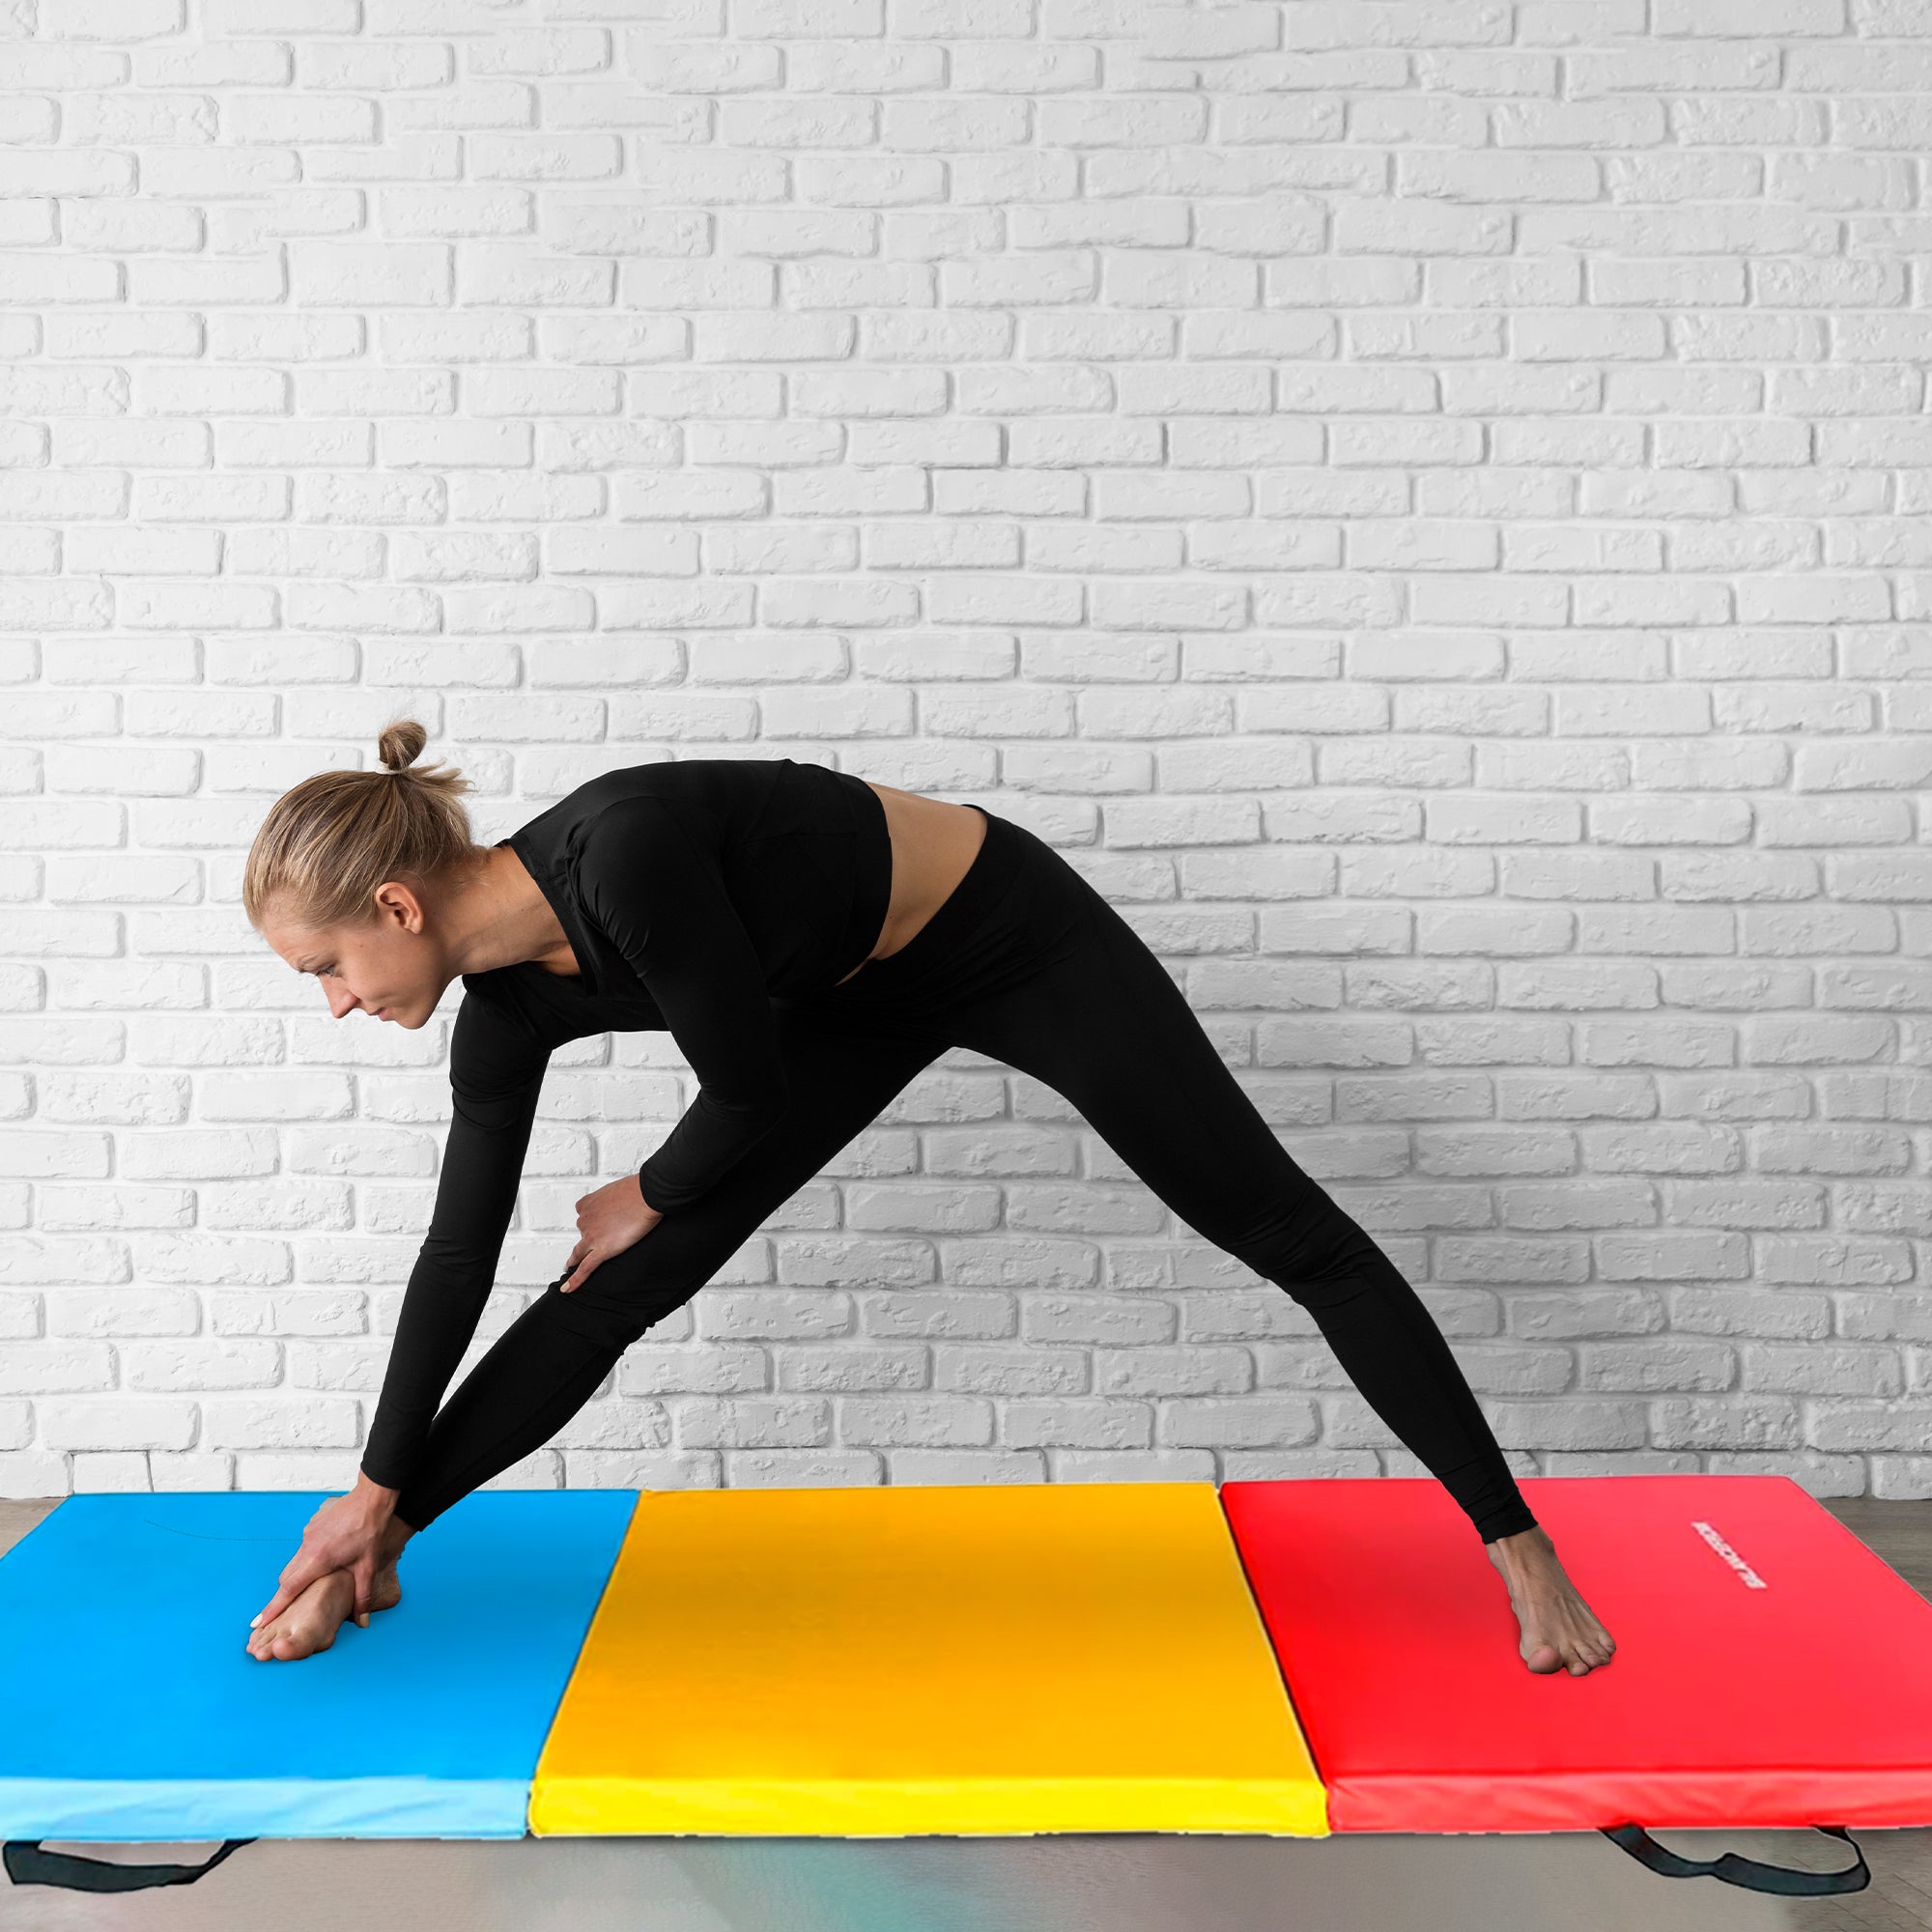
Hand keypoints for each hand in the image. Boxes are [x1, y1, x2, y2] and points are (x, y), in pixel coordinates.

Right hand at [247, 1483, 395, 1641]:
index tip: (257, 1623)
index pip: (288, 1589)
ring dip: (298, 1576)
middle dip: (284, 1595)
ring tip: (308, 1588)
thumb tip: (362, 1623)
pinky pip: (303, 1548)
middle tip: (283, 1612)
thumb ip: (362, 1597)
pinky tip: (323, 1562)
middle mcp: (307, 1546)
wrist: (373, 1496)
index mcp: (318, 1559)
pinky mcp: (312, 1525)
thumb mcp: (368, 1567)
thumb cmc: (371, 1529)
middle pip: (287, 1577)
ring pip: (295, 1562)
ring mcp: (308, 1534)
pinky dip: (307, 1560)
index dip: (273, 1608)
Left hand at [559, 1172, 661, 1291]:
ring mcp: (591, 1236)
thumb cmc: (637, 1189)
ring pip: (579, 1253)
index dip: (591, 1221)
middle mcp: (585, 1219)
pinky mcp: (602, 1249)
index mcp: (587, 1204)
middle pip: (583, 1234)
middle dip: (592, 1237)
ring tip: (572, 1267)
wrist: (646, 1195)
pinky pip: (586, 1268)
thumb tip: (623, 1202)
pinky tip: (568, 1288)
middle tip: (606, 1237)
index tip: (597, 1225)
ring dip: (576, 1259)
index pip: (583, 1215)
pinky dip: (575, 1280)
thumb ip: (614, 1199)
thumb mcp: (618, 1188)